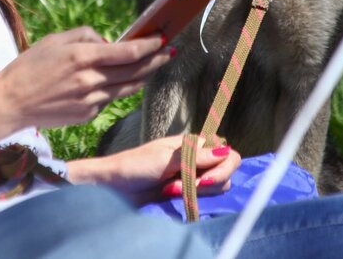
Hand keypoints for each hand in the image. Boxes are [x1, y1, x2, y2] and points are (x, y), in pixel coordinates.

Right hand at [0, 26, 173, 129]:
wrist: (11, 104)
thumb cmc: (30, 66)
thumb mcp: (55, 40)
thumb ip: (86, 36)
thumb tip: (109, 42)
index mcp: (82, 57)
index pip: (128, 52)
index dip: (150, 46)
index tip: (163, 39)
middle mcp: (90, 80)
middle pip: (135, 71)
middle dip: (156, 60)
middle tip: (170, 52)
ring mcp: (90, 101)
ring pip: (127, 87)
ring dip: (143, 76)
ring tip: (153, 66)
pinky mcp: (88, 115)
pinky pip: (109, 99)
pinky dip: (117, 89)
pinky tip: (121, 81)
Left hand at [69, 135, 241, 204]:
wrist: (116, 186)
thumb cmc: (136, 165)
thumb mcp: (165, 159)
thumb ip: (196, 156)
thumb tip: (225, 151)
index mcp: (193, 144)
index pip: (226, 151)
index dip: (222, 166)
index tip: (203, 177)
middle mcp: (197, 158)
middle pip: (226, 170)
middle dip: (209, 181)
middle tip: (183, 185)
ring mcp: (193, 176)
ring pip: (218, 186)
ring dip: (198, 190)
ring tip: (171, 189)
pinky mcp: (187, 193)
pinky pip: (204, 197)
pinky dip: (193, 199)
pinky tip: (172, 195)